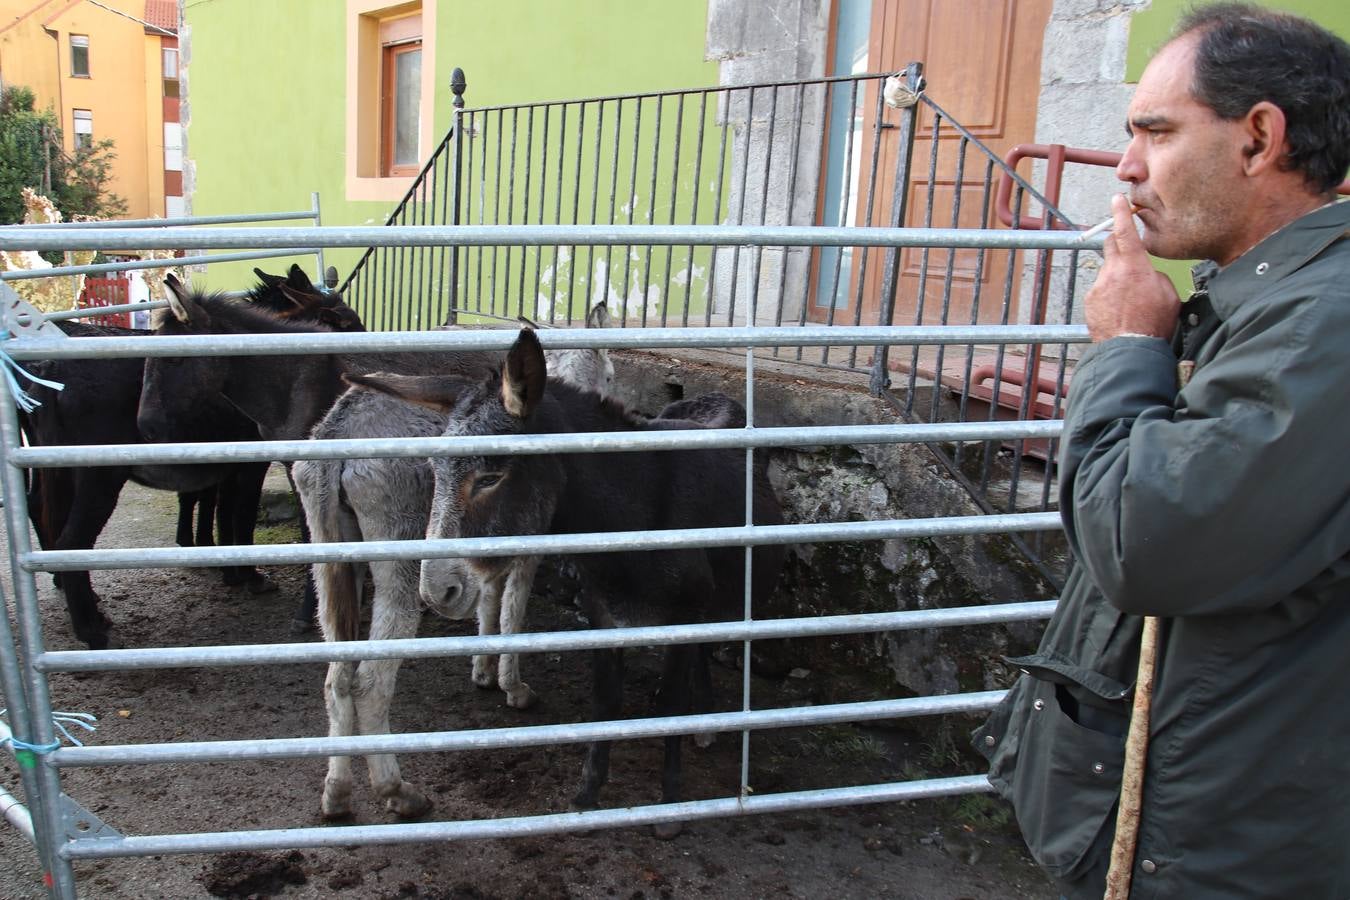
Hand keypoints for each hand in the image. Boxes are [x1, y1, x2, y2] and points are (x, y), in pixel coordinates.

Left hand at [1084, 194, 1179, 341]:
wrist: (1130, 350)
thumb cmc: (1153, 324)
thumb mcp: (1169, 294)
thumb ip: (1157, 276)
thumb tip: (1147, 274)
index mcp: (1134, 267)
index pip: (1125, 232)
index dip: (1120, 213)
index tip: (1117, 199)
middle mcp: (1112, 273)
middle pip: (1110, 246)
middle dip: (1119, 246)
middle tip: (1130, 257)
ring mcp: (1098, 287)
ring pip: (1107, 272)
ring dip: (1117, 278)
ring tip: (1130, 300)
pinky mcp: (1090, 301)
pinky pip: (1101, 290)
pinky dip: (1110, 295)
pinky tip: (1120, 311)